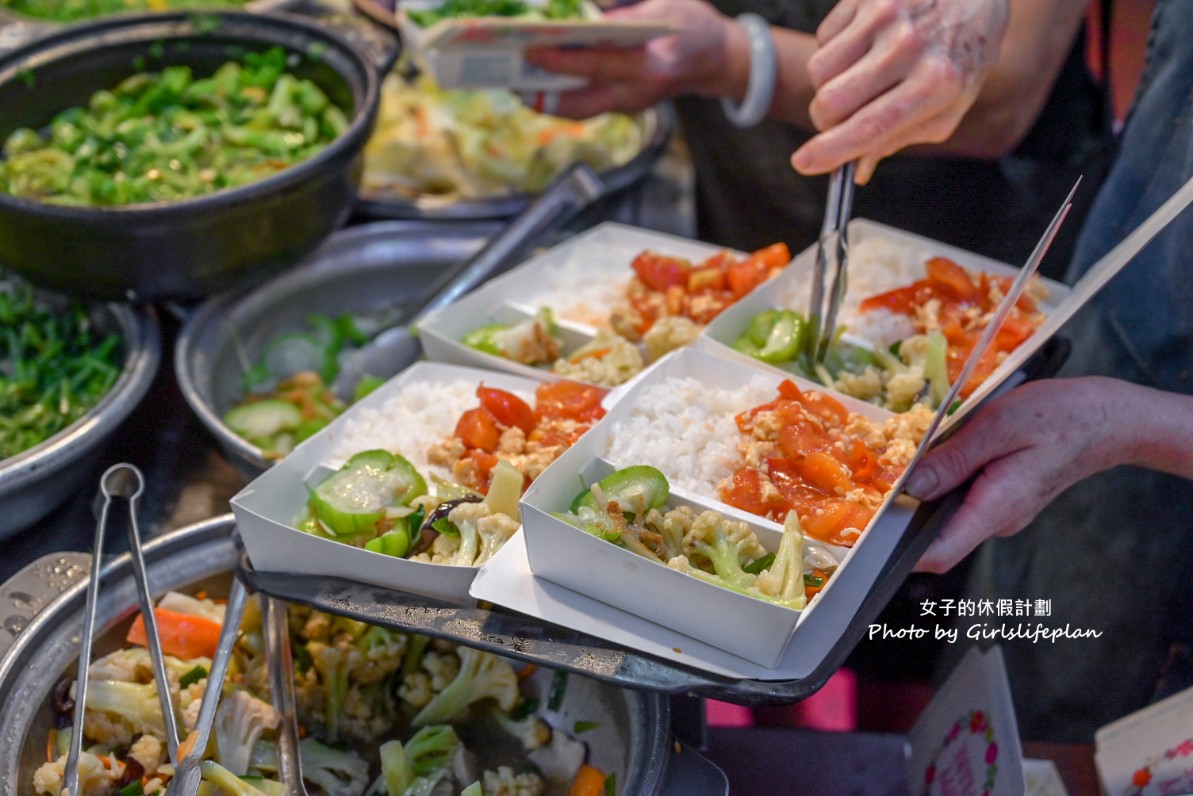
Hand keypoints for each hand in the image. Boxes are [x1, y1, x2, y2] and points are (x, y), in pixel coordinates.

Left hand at [524, 0, 742, 117]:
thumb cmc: (689, 22)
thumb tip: (580, 7)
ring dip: (546, 100)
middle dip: (543, 90)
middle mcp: (640, 89)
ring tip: (516, 82)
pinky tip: (538, 83)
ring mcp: (632, 103)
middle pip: (582, 99)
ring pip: (580, 109)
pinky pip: (586, 107)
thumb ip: (622, 4)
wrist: (717, 59)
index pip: (600, 62)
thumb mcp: (661, 1)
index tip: (534, 47)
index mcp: (652, 61)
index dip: (564, 57)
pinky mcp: (625, 107)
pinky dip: (560, 98)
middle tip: (511, 76)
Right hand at [790, 0, 1008, 182]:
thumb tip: (857, 169)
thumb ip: (900, 138)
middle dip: (825, 119)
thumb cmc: (963, 52)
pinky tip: (865, 43)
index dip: (829, 151)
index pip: (867, 127)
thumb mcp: (948, 105)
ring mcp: (885, 15)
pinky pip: (824, 37)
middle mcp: (908, 47)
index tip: (804, 163)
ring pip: (819, 70)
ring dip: (829, 83)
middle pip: (830, 101)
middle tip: (841, 117)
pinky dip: (836, 49)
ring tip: (861, 73)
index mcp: (935, 84)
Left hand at [907, 378, 1141, 573]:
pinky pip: (966, 499)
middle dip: (909, 512)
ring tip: (925, 455)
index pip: (940, 554)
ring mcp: (1002, 513)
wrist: (1105, 419)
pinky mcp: (1003, 500)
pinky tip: (952, 452)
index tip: (872, 538)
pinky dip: (950, 482)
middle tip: (886, 480)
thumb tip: (912, 486)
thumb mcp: (997, 426)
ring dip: (932, 491)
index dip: (902, 554)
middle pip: (938, 534)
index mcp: (996, 508)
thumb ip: (953, 459)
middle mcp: (998, 520)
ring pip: (950, 513)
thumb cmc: (1058, 417)